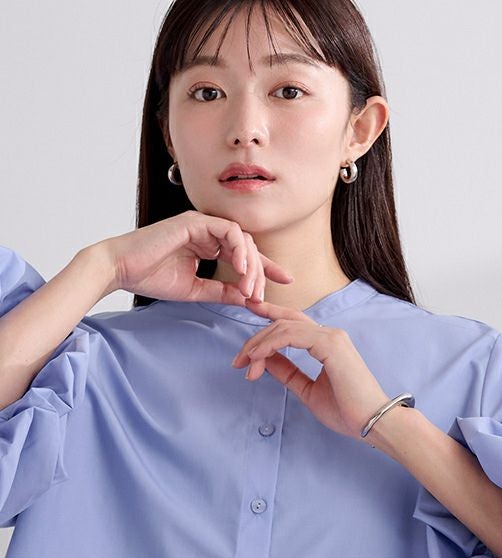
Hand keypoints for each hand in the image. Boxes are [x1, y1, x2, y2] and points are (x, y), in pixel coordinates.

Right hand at [91, 210, 293, 302]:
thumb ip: (222, 291)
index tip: (287, 281)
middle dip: (261, 273)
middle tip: (261, 297)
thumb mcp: (196, 290)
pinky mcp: (195, 221)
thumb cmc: (150, 277)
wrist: (121, 269)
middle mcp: (208, 232)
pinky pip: (228, 231)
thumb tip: (248, 299)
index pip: (245, 254)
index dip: (267, 268)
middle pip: (248, 248)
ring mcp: (202, 224)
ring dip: (251, 265)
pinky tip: (241, 269)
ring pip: (242, 239)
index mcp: (208, 245)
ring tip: (250, 289)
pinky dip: (239, 250)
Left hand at [231, 298, 389, 442]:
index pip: (293, 323)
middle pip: (283, 323)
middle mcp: (330, 334)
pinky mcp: (330, 344)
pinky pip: (290, 336)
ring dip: (259, 345)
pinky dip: (270, 345)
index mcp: (327, 343)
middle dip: (256, 339)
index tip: (248, 314)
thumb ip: (288, 373)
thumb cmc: (347, 411)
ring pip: (283, 328)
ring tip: (244, 364)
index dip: (269, 316)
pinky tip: (258, 359)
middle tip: (238, 360)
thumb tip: (266, 361)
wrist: (372, 422)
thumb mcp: (307, 390)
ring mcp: (331, 337)